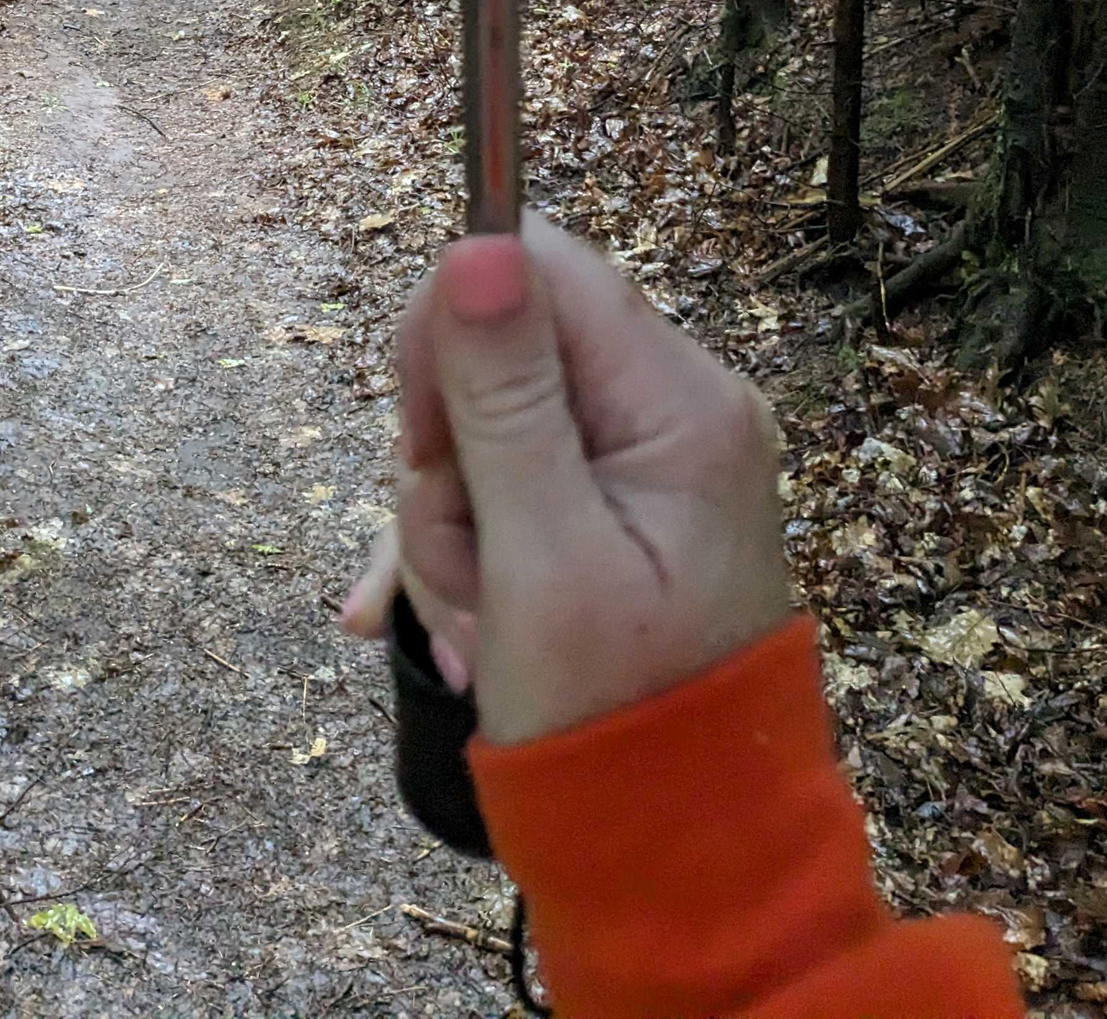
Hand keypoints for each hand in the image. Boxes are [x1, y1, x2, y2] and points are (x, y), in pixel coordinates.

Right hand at [341, 212, 791, 746]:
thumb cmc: (616, 720)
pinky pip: (512, 483)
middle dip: (448, 459)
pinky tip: (451, 634)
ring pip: (491, 427)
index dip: (455, 332)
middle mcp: (678, 409)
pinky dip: (472, 549)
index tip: (424, 441)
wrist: (683, 864)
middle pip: (505, 349)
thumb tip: (476, 241)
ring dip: (453, 525)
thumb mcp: (542, 556)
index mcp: (681, 403)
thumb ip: (505, 397)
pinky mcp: (621, 509)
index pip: (540, 269)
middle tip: (464, 562)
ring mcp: (653, 462)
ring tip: (478, 626)